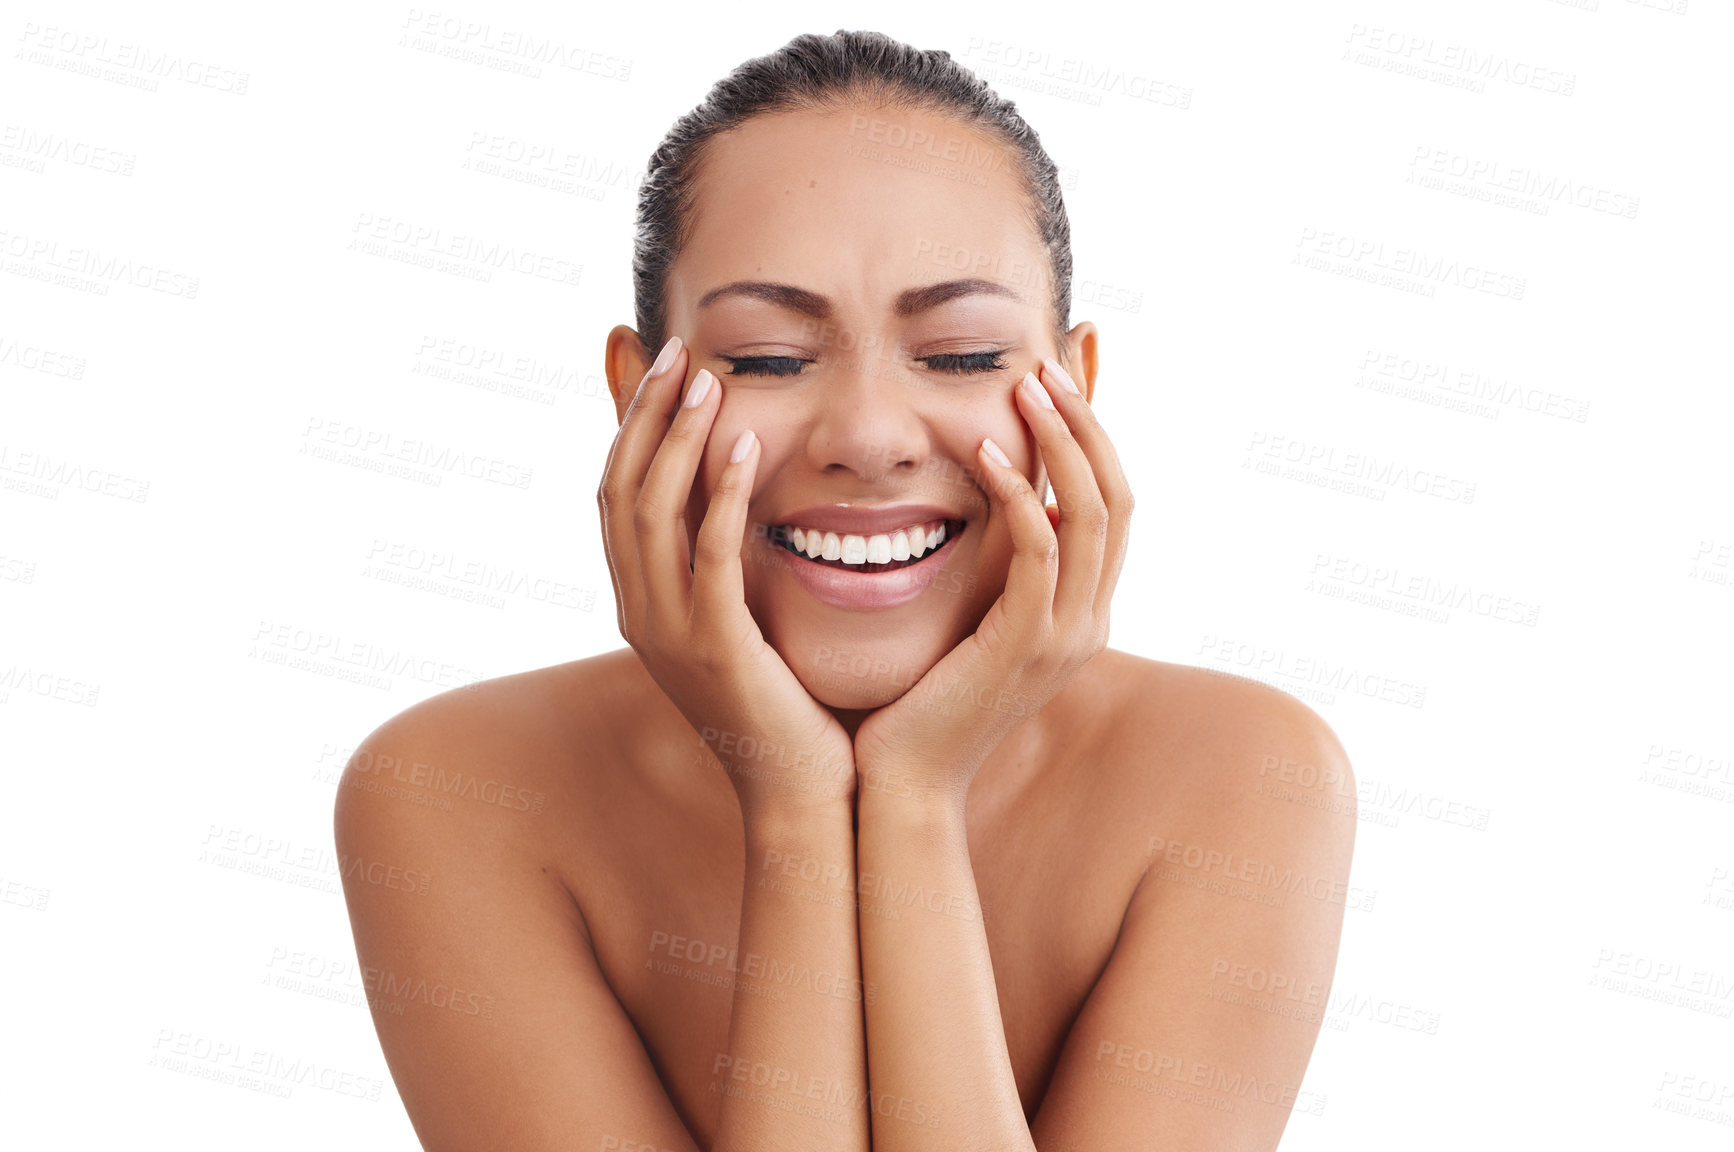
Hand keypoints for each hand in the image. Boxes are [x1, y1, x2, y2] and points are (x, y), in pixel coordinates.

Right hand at [597, 337, 857, 817]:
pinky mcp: (716, 648)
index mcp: (642, 604)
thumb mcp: (743, 624)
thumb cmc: (788, 708)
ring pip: (652, 513)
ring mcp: (669, 632)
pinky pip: (710, 556)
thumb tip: (736, 506)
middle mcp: (640, 612)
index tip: (665, 365)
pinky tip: (744, 447)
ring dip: (677, 438)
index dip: (633, 426)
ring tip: (707, 378)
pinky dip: (721, 496)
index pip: (618, 495)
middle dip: (646, 414)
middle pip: (620, 490)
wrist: (801, 796)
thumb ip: (729, 566)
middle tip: (679, 351)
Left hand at [852, 357, 1132, 805]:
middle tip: (1044, 364)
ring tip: (1024, 384)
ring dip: (1062, 440)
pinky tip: (983, 451)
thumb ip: (989, 568)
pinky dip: (1019, 492)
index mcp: (1082, 612)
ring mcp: (1065, 635)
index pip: (1112, 504)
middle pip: (1118, 497)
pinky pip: (1039, 549)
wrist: (903, 783)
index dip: (1096, 434)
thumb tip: (985, 507)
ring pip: (1090, 513)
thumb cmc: (920, 700)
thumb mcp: (968, 622)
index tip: (1061, 374)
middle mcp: (1090, 620)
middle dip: (1087, 422)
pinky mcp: (1025, 644)